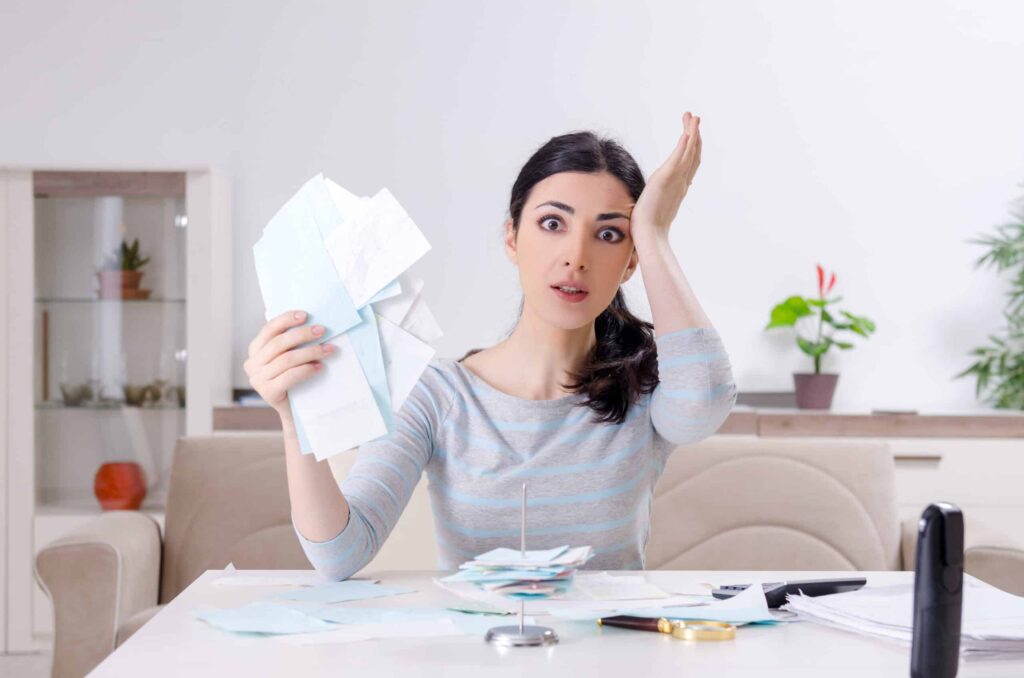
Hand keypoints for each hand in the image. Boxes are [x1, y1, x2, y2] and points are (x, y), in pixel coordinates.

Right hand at [243, 310, 334, 417]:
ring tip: (329, 349)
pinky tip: (320, 367)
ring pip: (287, 359)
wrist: (296, 411)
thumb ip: (293, 342)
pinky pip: (290, 376)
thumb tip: (313, 322)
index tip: (306, 315)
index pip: (270, 329)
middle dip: (303, 334)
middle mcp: (252, 364)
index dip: (287, 319)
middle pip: (280, 343)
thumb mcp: (290, 358)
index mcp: (255, 350)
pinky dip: (307, 369)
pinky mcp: (267, 393)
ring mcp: (257, 379)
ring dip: (311, 351)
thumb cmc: (296, 379)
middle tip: (323, 331)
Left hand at [630, 112, 701, 241]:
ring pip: (688, 152)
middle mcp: (681, 182)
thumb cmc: (648, 227)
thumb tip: (650, 201)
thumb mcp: (654, 207)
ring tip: (693, 117)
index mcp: (679, 187)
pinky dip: (684, 145)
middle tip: (694, 117)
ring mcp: (676, 180)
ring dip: (691, 133)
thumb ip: (657, 200)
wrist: (649, 235)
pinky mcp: (666, 179)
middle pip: (692, 153)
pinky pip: (678, 158)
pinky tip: (687, 133)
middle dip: (695, 134)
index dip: (693, 147)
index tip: (691, 133)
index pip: (690, 163)